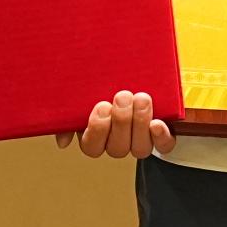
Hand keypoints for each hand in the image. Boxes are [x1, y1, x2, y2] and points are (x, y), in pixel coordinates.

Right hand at [57, 91, 171, 158]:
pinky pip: (163, 146)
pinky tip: (157, 123)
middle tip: (123, 96)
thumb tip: (63, 142)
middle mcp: (116, 144)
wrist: (132, 77)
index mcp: (94, 138)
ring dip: (140, 123)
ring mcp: (139, 142)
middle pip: (117, 148)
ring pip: (139, 148)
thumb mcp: (83, 96)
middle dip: (121, 121)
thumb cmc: (103, 86)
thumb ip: (70, 116)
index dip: (98, 129)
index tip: (102, 105)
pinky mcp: (160, 137)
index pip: (92, 146)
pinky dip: (161, 137)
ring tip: (142, 99)